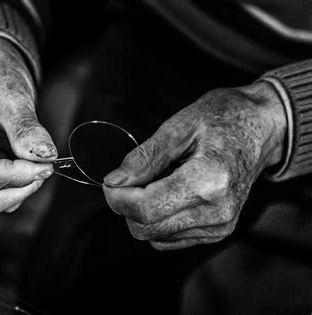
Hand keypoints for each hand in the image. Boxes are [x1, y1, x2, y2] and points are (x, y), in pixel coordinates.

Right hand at [0, 37, 56, 214]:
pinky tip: (23, 162)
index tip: (44, 165)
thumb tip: (45, 155)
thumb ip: (26, 128)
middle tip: (43, 166)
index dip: (15, 176)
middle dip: (18, 187)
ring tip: (34, 161)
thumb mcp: (12, 96)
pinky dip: (17, 186)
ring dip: (19, 189)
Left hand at [103, 82, 285, 249]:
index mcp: (209, 182)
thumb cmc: (222, 119)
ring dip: (143, 212)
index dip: (118, 197)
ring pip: (154, 236)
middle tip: (131, 176)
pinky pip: (169, 238)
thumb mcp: (178, 127)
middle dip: (126, 205)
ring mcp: (220, 226)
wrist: (260, 128)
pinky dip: (158, 219)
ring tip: (158, 180)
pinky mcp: (217, 232)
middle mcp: (217, 212)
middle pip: (146, 228)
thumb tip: (113, 181)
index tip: (111, 181)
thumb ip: (143, 158)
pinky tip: (168, 193)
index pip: (146, 209)